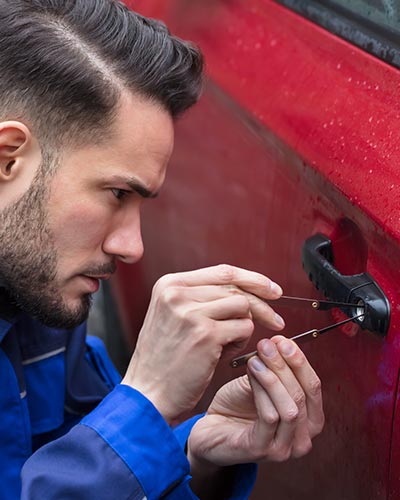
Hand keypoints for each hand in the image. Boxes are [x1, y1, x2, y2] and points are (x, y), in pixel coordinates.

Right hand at [121, 265, 284, 422]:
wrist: (147, 393)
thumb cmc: (165, 359)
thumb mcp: (173, 316)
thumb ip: (202, 298)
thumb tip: (246, 290)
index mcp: (170, 284)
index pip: (223, 271)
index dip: (252, 279)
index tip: (271, 289)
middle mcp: (178, 293)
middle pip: (236, 287)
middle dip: (261, 304)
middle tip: (276, 320)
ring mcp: (191, 312)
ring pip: (243, 306)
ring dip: (245, 325)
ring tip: (229, 342)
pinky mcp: (205, 334)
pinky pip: (244, 328)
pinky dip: (242, 341)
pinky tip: (225, 353)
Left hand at [187, 336, 323, 469]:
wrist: (210, 428)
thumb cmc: (237, 406)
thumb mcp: (261, 381)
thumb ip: (275, 367)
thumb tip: (280, 342)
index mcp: (308, 420)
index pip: (313, 386)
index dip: (300, 361)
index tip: (283, 341)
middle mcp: (302, 438)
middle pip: (304, 396)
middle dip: (286, 366)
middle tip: (268, 345)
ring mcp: (284, 448)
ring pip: (290, 408)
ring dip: (273, 377)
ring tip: (256, 358)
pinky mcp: (262, 450)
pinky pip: (269, 417)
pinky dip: (261, 391)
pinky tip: (251, 373)